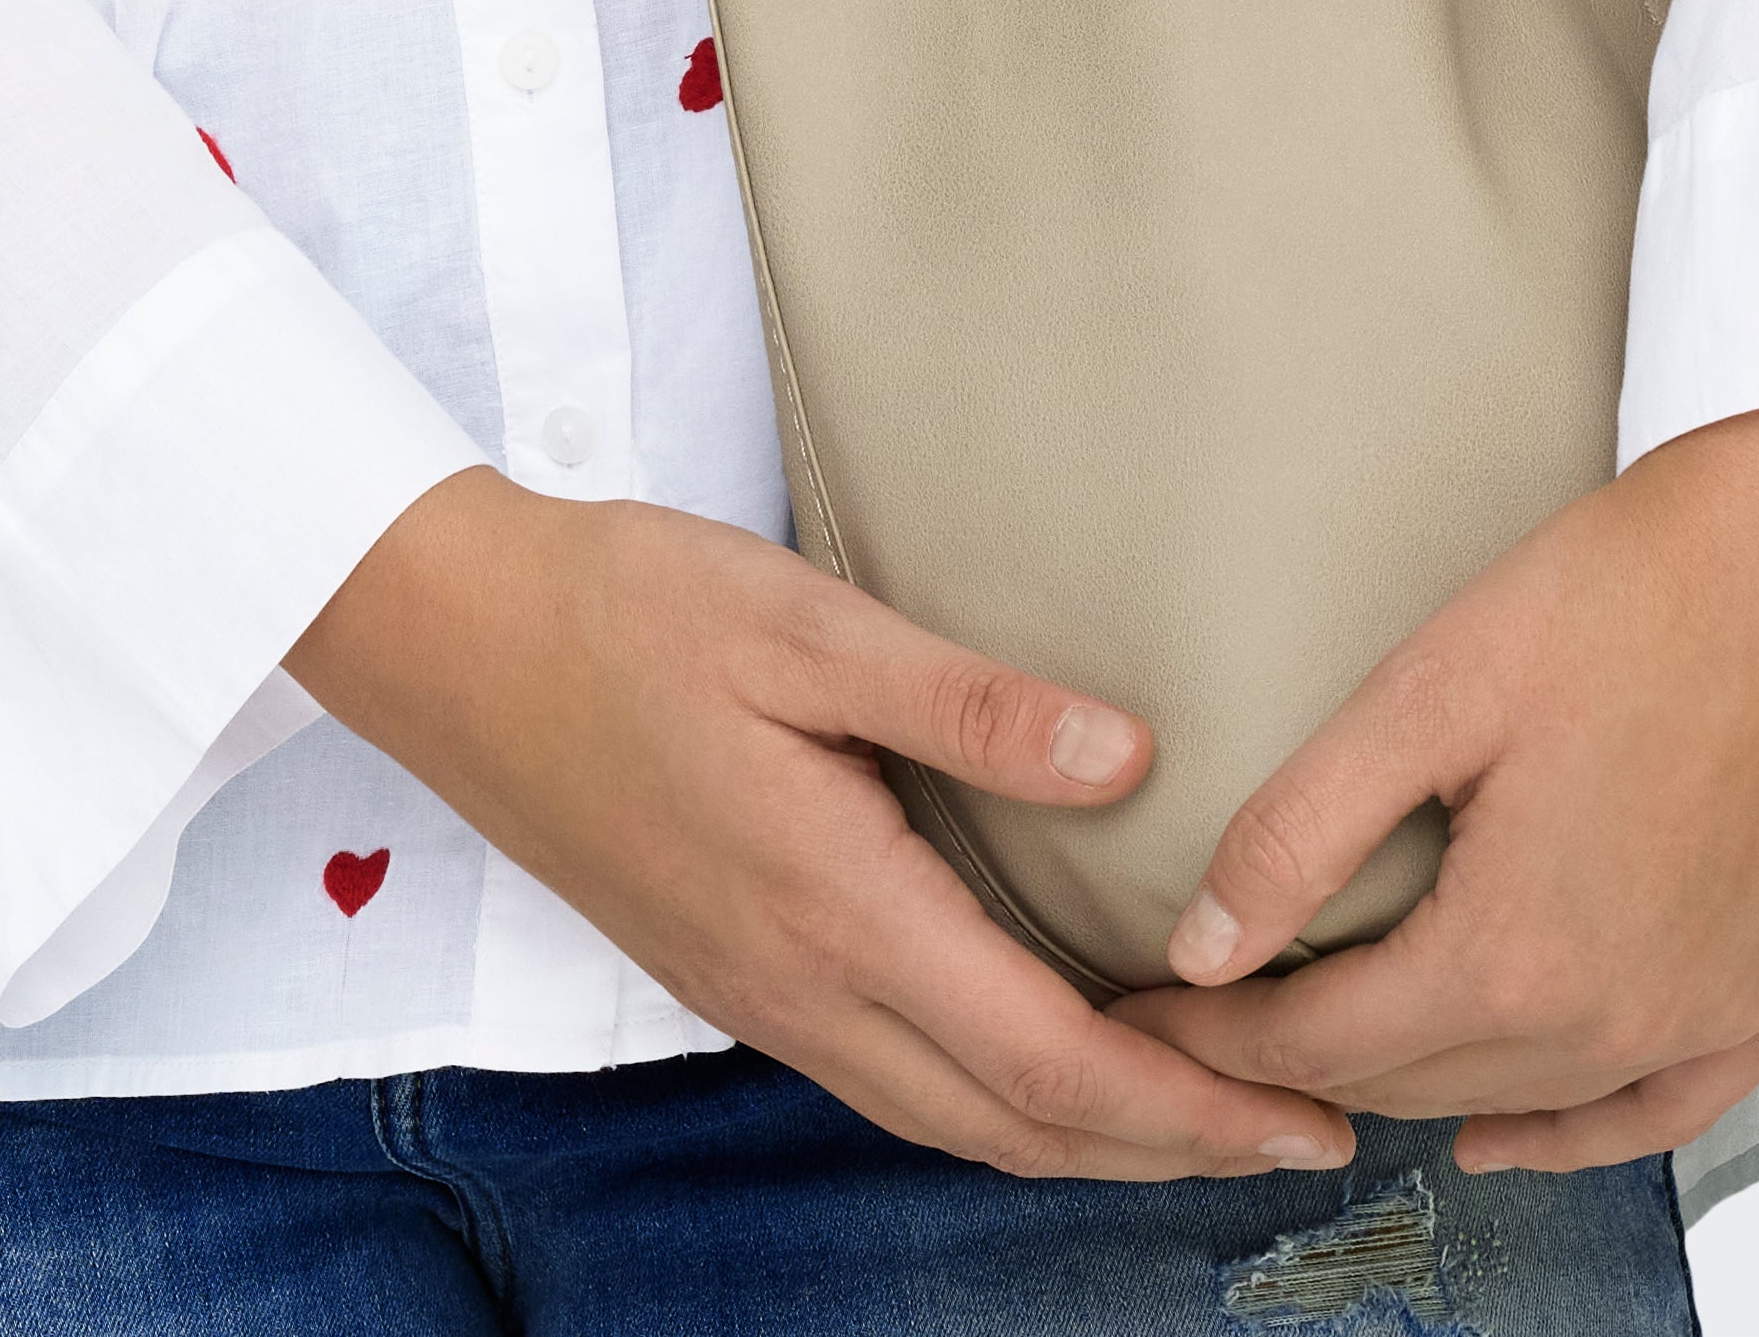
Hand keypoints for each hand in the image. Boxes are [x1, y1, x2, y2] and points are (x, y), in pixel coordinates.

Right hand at [287, 472, 1359, 1184]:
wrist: (452, 642)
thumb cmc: (625, 608)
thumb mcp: (805, 625)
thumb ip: (969, 702)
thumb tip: (1131, 760)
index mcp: (836, 910)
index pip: (1053, 1063)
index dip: (1194, 1106)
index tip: (1307, 1109)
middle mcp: (802, 990)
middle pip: (1019, 1128)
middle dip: (1173, 1151)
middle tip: (1304, 1133)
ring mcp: (759, 998)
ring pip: (953, 1124)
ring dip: (1089, 1138)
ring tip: (1204, 1112)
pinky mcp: (730, 977)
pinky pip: (893, 1085)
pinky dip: (999, 1103)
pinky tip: (1044, 1058)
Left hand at [1110, 375, 1758, 1174]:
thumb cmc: (1634, 587)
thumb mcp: (1432, 690)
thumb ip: (1306, 830)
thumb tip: (1202, 947)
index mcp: (1518, 956)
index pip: (1323, 1041)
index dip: (1214, 1036)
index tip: (1140, 1019)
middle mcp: (1618, 1021)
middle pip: (1415, 1079)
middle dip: (1297, 1061)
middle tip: (1209, 1027)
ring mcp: (1714, 1016)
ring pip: (1524, 1100)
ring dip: (1417, 1088)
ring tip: (1323, 1061)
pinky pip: (1660, 1112)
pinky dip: (1572, 1132)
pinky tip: (1504, 1128)